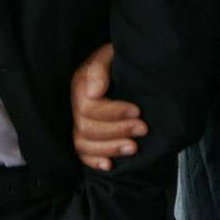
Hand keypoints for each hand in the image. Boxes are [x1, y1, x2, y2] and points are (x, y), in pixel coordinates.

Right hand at [70, 43, 146, 170]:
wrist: (122, 66)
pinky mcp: (85, 135)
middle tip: (143, 129)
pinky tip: (110, 165)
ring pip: (83, 144)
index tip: (137, 111)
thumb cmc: (118, 59)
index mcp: (80, 85)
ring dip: (110, 148)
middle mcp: (76, 105)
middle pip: (86, 128)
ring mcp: (78, 122)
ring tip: (134, 147)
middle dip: (117, 131)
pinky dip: (94, 161)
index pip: (88, 108)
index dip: (113, 113)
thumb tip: (95, 92)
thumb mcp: (110, 54)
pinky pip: (81, 153)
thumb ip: (100, 68)